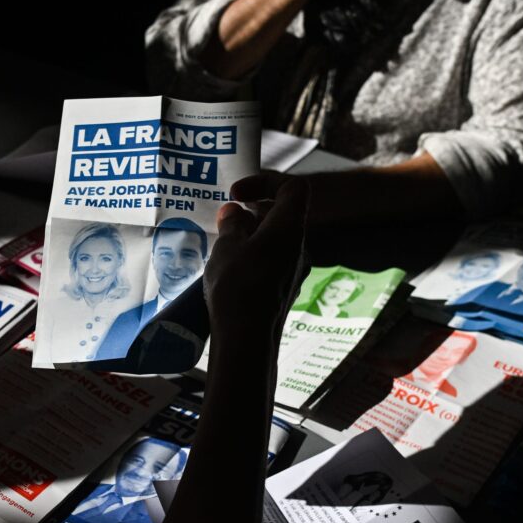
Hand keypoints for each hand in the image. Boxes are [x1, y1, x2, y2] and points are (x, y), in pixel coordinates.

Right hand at [204, 179, 309, 339]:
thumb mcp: (226, 247)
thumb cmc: (238, 288)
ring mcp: (295, 270)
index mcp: (289, 229)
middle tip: (226, 218)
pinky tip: (230, 267)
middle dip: (254, 209)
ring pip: (277, 238)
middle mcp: (299, 247)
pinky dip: (254, 254)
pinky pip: (273, 260)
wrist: (248, 341)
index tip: (238, 194)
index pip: (294, 188)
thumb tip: (235, 213)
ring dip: (252, 233)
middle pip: (285, 213)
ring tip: (223, 243)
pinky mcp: (285, 289)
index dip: (266, 181)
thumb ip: (232, 224)